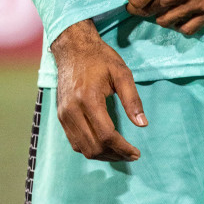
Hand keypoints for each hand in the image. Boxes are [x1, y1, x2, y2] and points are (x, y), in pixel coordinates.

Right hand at [51, 19, 147, 161]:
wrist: (73, 48)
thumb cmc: (100, 58)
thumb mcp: (121, 72)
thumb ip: (132, 99)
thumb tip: (143, 124)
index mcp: (88, 98)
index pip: (106, 135)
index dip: (123, 148)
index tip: (136, 152)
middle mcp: (72, 110)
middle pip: (94, 146)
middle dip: (114, 154)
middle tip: (131, 153)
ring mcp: (64, 114)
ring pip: (83, 148)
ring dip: (102, 155)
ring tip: (119, 152)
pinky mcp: (61, 116)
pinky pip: (74, 141)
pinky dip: (90, 148)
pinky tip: (103, 145)